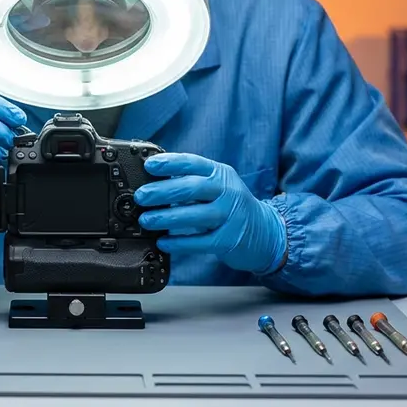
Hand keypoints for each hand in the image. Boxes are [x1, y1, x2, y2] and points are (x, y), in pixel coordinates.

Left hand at [134, 153, 286, 274]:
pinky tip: (163, 242)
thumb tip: (153, 180)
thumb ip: (191, 180)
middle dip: (162, 191)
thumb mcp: (217, 186)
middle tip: (141, 196)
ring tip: (146, 220)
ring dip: (166, 218)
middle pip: (192, 187)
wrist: (265, 232)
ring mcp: (231, 216)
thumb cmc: (231, 206)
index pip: (193, 163)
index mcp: (220, 173)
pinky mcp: (229, 240)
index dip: (169, 163)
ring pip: (195, 215)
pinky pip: (200, 242)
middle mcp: (228, 191)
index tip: (149, 166)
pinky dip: (179, 243)